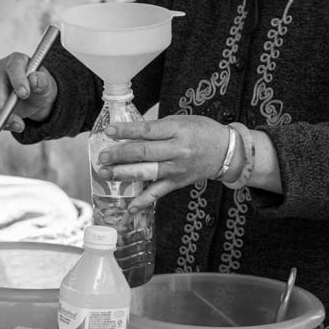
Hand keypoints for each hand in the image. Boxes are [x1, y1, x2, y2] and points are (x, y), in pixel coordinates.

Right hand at [0, 52, 57, 134]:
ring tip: (19, 126)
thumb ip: (42, 81)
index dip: (17, 80)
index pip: (14, 67)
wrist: (37, 97)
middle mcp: (2, 72)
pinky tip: (13, 125)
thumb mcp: (46, 84)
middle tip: (16, 119)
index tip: (24, 93)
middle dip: (4, 105)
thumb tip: (34, 79)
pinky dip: (2, 121)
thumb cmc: (41, 85)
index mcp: (16, 61)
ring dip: (3, 117)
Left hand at [95, 114, 232, 210]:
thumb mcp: (181, 121)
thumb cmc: (202, 131)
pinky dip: (143, 201)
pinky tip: (129, 207)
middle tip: (102, 156)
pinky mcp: (178, 182)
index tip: (109, 131)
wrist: (226, 151)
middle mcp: (177, 150)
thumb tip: (129, 133)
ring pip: (147, 172)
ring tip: (106, 174)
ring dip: (124, 174)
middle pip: (144, 152)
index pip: (147, 130)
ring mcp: (177, 168)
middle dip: (120, 155)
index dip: (127, 131)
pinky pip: (158, 193)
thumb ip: (157, 127)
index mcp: (177, 130)